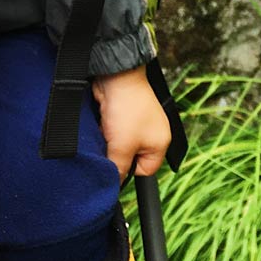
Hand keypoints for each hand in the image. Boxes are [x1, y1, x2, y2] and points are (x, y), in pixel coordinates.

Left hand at [91, 67, 170, 181]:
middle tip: (107, 147)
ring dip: (108, 140)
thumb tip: (115, 182)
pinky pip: (112, 130)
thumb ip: (119, 167)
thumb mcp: (123, 145)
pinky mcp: (122, 113)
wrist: (116, 77)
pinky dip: (105, 128)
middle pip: (130, 157)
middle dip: (116, 153)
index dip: (128, 170)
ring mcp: (137, 122)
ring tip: (104, 132)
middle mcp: (151, 133)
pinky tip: (101, 123)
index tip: (115, 164)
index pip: (145, 171)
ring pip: (118, 143)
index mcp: (159, 143)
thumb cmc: (127, 110)